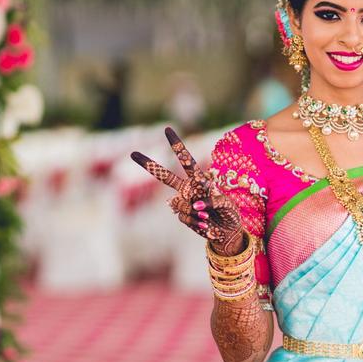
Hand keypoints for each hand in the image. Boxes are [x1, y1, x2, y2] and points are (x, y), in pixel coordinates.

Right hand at [130, 126, 243, 250]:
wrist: (228, 232)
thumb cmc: (229, 213)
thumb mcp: (225, 202)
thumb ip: (210, 200)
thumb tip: (194, 205)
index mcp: (199, 178)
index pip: (186, 160)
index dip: (177, 145)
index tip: (167, 130)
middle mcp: (188, 188)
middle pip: (165, 176)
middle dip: (149, 165)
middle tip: (133, 154)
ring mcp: (184, 202)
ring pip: (179, 203)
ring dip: (195, 212)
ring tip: (209, 217)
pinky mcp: (183, 217)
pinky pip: (185, 217)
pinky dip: (197, 222)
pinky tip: (206, 225)